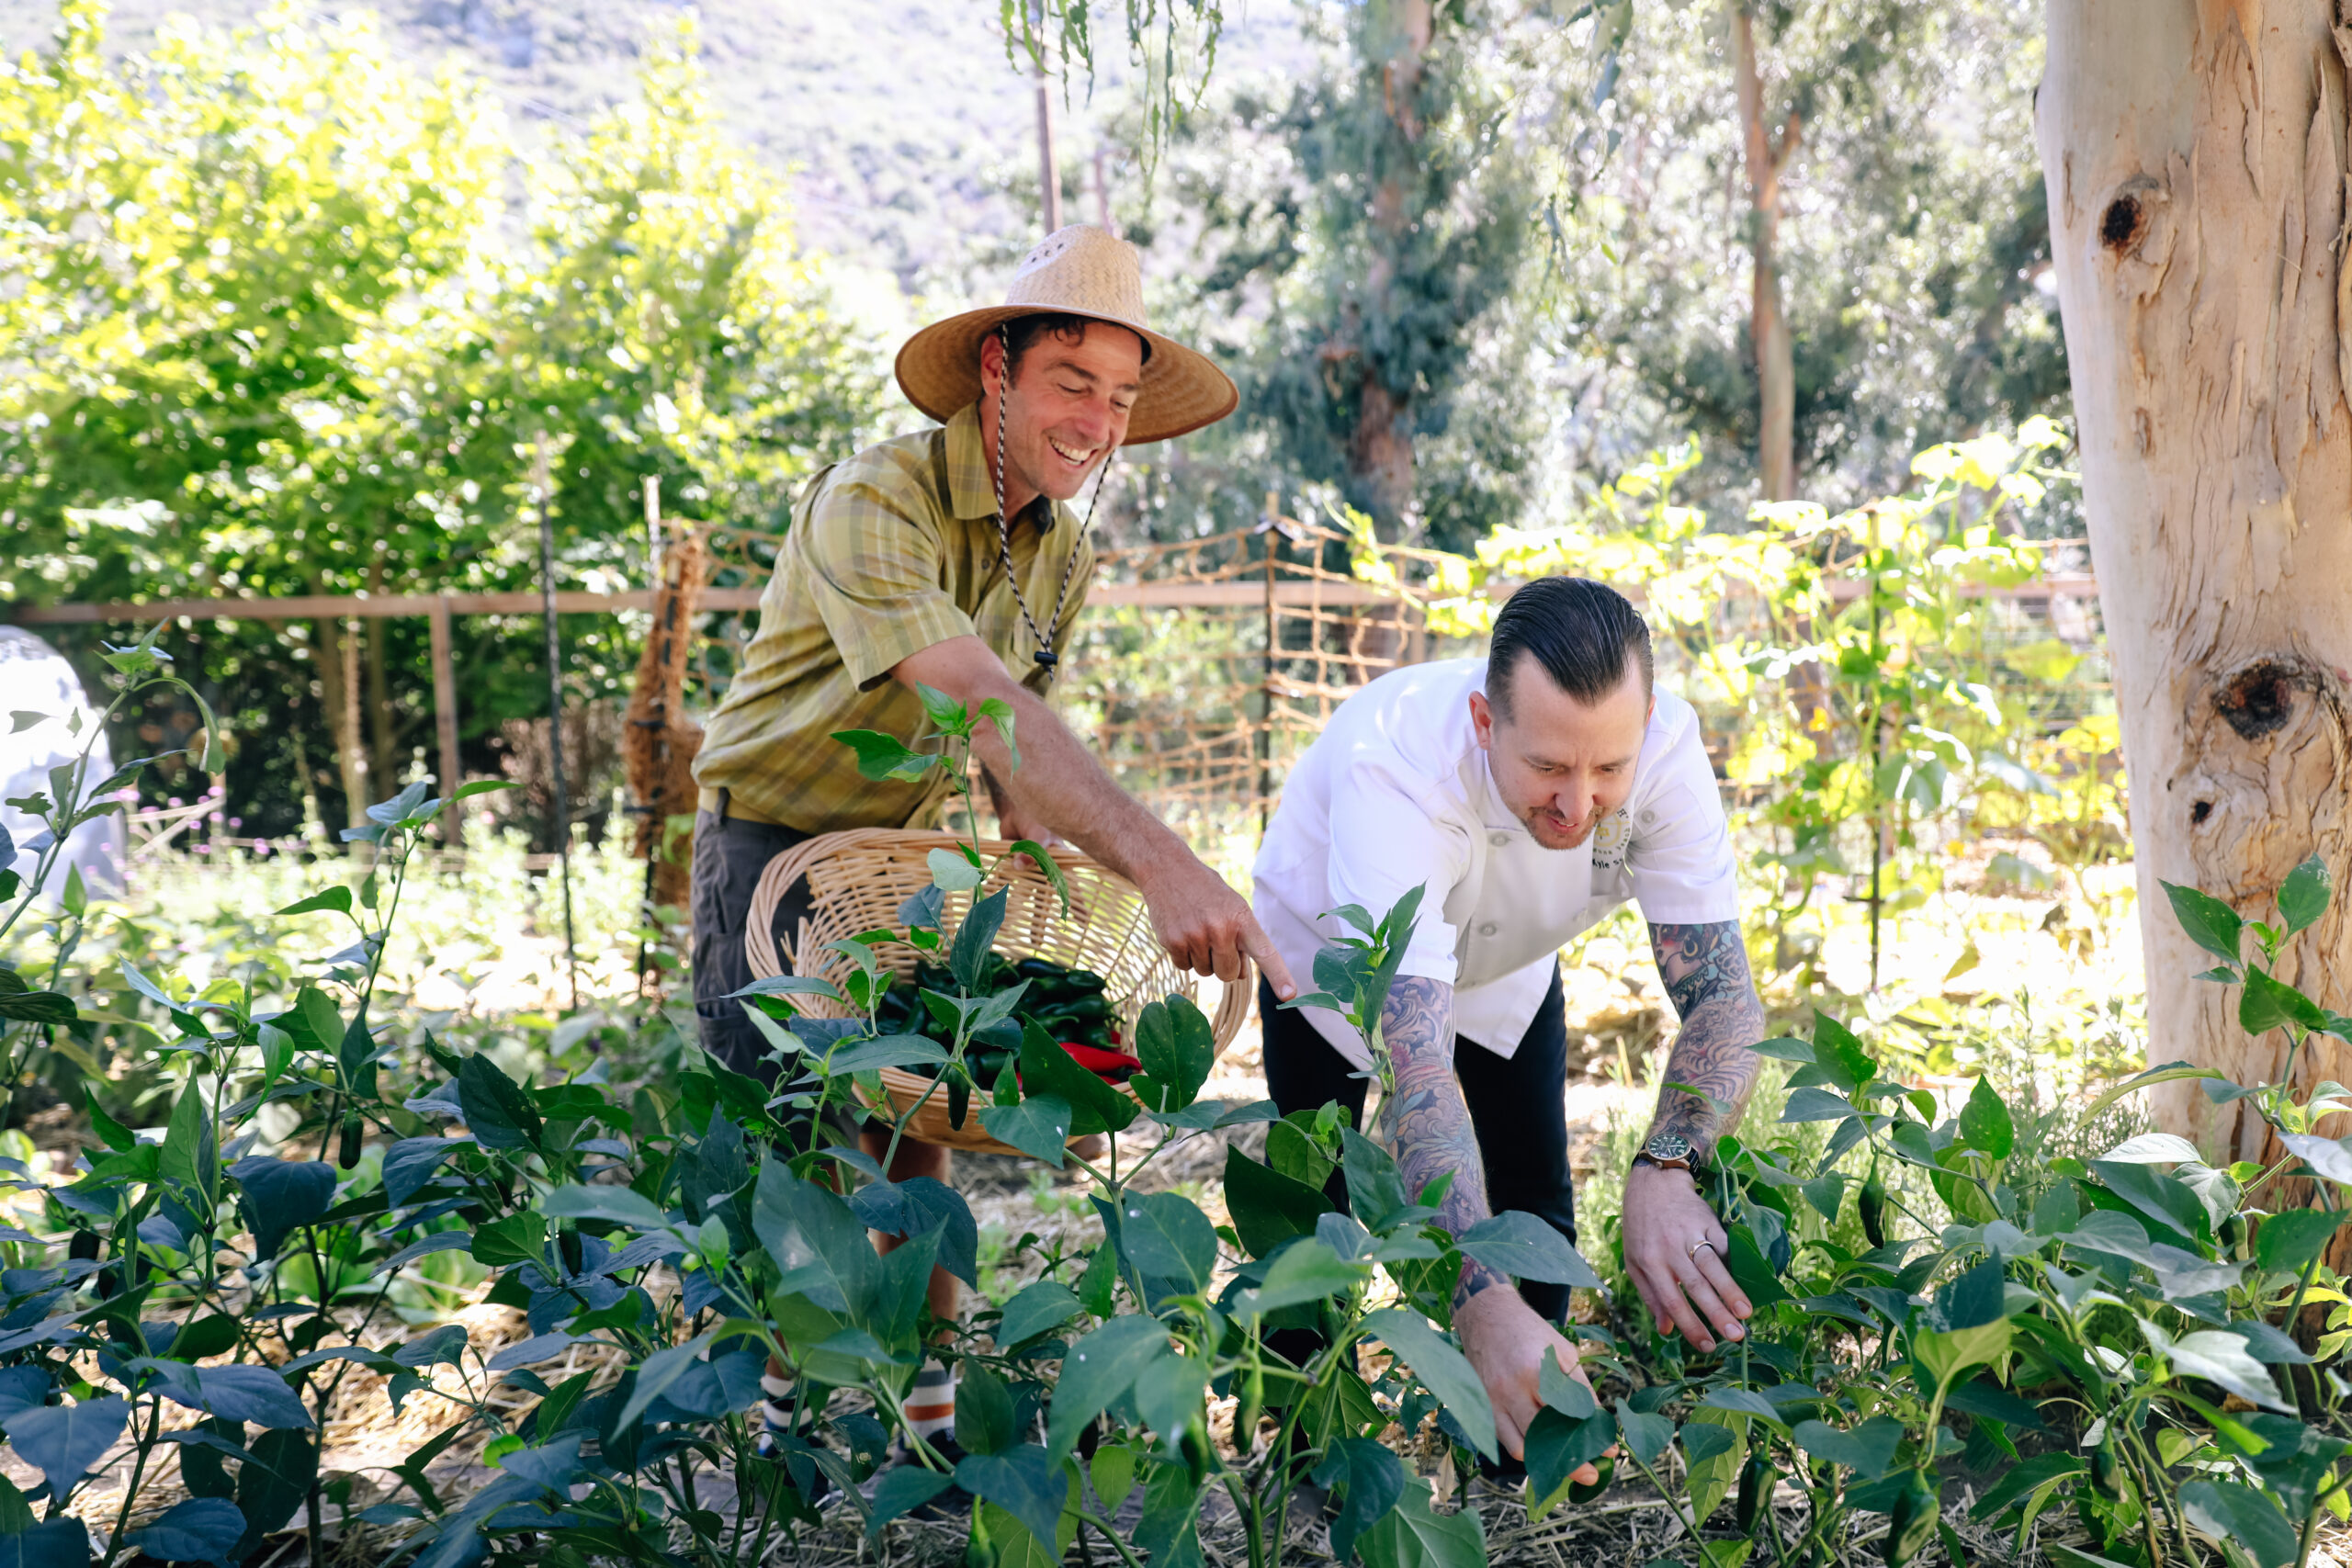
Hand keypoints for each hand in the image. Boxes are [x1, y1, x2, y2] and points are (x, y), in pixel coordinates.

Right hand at [1135, 854, 1296, 999]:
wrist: (1167, 869)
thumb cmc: (1206, 891)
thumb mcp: (1232, 907)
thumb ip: (1241, 940)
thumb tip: (1241, 976)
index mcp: (1241, 918)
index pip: (1264, 952)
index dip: (1278, 975)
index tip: (1289, 994)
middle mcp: (1220, 929)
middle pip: (1228, 974)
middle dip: (1223, 963)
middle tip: (1214, 938)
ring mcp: (1195, 936)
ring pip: (1205, 972)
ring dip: (1202, 958)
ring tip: (1196, 929)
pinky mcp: (1173, 942)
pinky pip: (1184, 967)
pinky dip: (1184, 956)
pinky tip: (1182, 932)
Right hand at [1455, 1287, 1607, 1470]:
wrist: (1486, 1316)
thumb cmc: (1530, 1331)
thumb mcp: (1563, 1351)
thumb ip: (1580, 1387)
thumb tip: (1599, 1422)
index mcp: (1536, 1371)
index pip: (1570, 1414)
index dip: (1593, 1435)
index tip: (1610, 1451)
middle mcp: (1511, 1390)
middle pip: (1545, 1438)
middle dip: (1572, 1461)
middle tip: (1592, 1473)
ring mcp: (1492, 1401)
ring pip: (1521, 1448)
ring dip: (1545, 1462)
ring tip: (1566, 1468)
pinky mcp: (1482, 1407)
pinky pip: (1504, 1440)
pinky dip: (1524, 1449)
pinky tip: (1541, 1451)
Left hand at [1621, 1161, 1750, 1350]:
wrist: (1654, 1183)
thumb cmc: (1642, 1228)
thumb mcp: (1635, 1262)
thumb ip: (1650, 1297)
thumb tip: (1666, 1332)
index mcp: (1649, 1262)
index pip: (1672, 1301)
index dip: (1690, 1326)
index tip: (1708, 1347)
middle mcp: (1669, 1249)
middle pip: (1696, 1286)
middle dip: (1717, 1314)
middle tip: (1737, 1337)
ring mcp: (1689, 1233)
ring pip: (1712, 1265)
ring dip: (1731, 1290)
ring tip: (1746, 1313)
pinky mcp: (1707, 1220)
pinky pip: (1724, 1245)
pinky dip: (1736, 1264)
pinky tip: (1749, 1282)